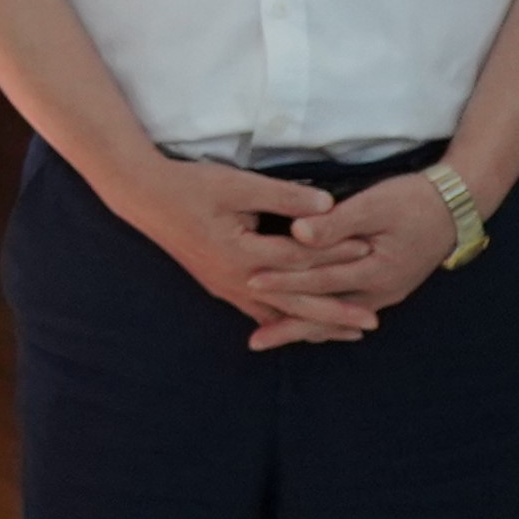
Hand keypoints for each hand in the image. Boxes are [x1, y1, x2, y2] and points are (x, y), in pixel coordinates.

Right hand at [104, 153, 387, 349]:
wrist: (146, 197)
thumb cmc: (192, 186)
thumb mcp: (239, 185)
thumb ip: (284, 197)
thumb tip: (327, 206)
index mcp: (243, 253)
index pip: (299, 257)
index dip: (335, 252)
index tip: (368, 251)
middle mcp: (237, 279)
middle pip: (295, 299)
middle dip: (335, 311)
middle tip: (372, 321)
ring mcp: (227, 287)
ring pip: (278, 313)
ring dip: (313, 324)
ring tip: (346, 333)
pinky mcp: (220, 286)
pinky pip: (258, 312)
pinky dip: (284, 321)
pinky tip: (299, 329)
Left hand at [264, 172, 461, 343]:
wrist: (455, 207)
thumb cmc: (414, 200)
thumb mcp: (375, 204)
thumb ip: (336, 222)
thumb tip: (297, 233)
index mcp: (377, 270)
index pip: (320, 280)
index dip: (284, 281)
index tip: (251, 282)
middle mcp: (382, 292)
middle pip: (327, 313)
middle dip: (290, 326)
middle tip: (255, 342)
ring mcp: (385, 294)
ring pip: (337, 318)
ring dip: (305, 328)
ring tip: (272, 339)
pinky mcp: (385, 289)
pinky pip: (348, 311)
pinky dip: (325, 321)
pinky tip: (306, 327)